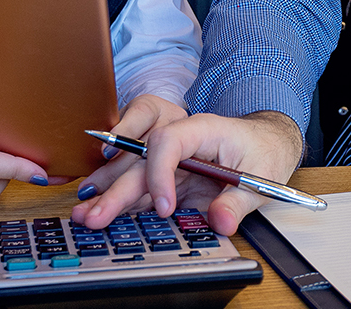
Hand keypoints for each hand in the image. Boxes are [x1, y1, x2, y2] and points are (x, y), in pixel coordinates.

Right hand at [71, 110, 301, 234]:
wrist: (266, 144)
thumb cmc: (263, 153)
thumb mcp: (260, 179)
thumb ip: (238, 201)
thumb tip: (220, 222)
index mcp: (203, 129)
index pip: (168, 141)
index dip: (160, 173)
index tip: (165, 207)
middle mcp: (179, 139)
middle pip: (141, 160)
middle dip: (117, 189)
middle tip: (95, 215)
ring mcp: (171, 156)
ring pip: (132, 171)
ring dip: (107, 192)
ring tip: (84, 213)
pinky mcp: (168, 173)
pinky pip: (140, 185)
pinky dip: (120, 198)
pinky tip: (97, 208)